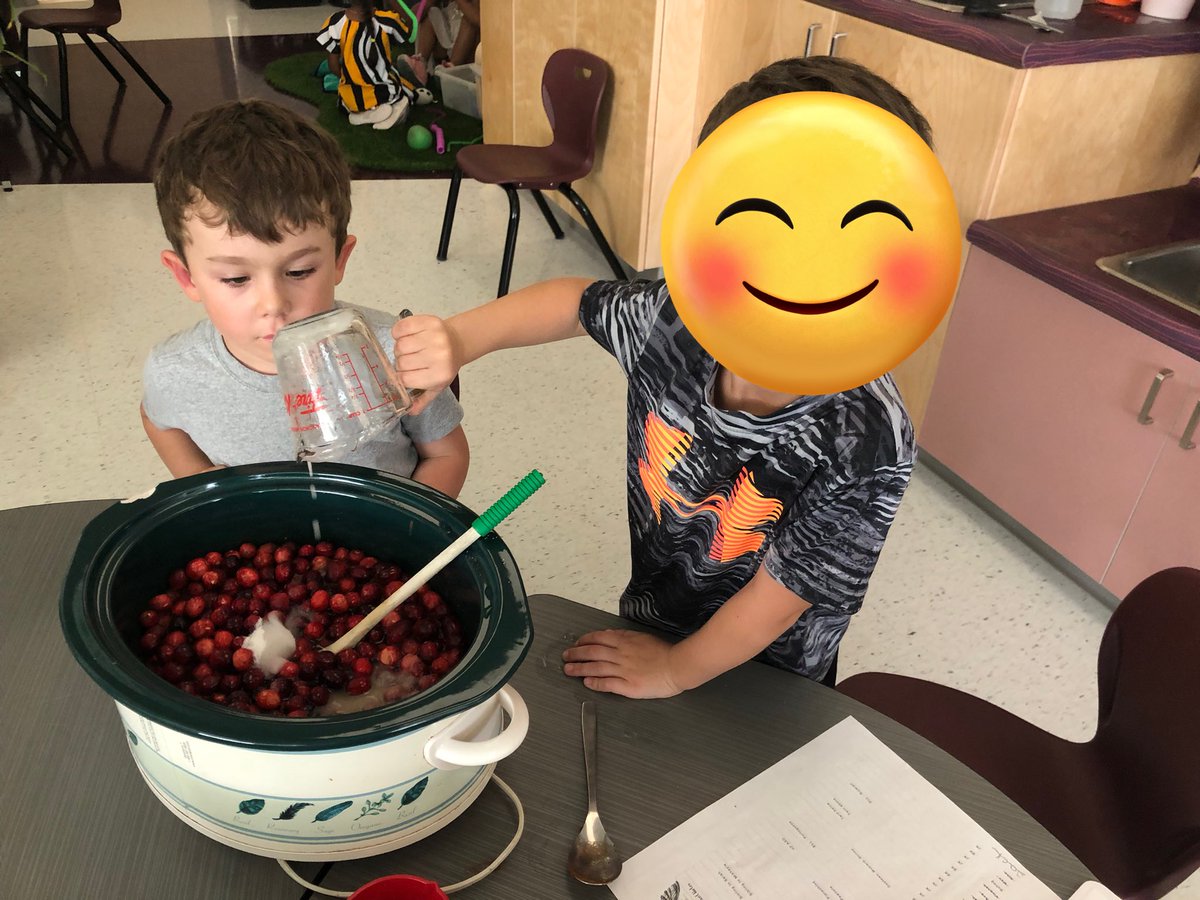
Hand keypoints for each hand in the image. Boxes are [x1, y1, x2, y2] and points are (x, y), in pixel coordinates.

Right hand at [391, 313, 460, 413]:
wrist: (458, 342)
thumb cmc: (444, 365)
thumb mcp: (437, 385)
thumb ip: (423, 399)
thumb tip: (410, 411)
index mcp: (439, 375)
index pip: (405, 379)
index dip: (401, 376)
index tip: (405, 373)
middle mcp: (439, 356)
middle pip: (401, 362)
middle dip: (401, 361)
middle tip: (410, 359)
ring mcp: (435, 337)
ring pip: (400, 345)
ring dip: (400, 347)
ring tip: (409, 348)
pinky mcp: (430, 322)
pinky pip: (402, 327)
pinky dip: (399, 331)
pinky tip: (406, 335)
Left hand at [562, 629, 682, 698]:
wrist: (677, 665)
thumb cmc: (663, 652)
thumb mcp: (641, 637)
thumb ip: (623, 636)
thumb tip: (605, 635)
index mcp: (624, 641)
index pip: (598, 639)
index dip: (584, 641)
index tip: (576, 643)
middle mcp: (620, 654)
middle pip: (592, 652)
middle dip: (576, 654)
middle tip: (565, 656)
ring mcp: (623, 670)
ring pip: (596, 668)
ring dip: (579, 668)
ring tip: (568, 670)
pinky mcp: (628, 686)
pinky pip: (607, 684)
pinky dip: (594, 682)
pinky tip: (586, 682)